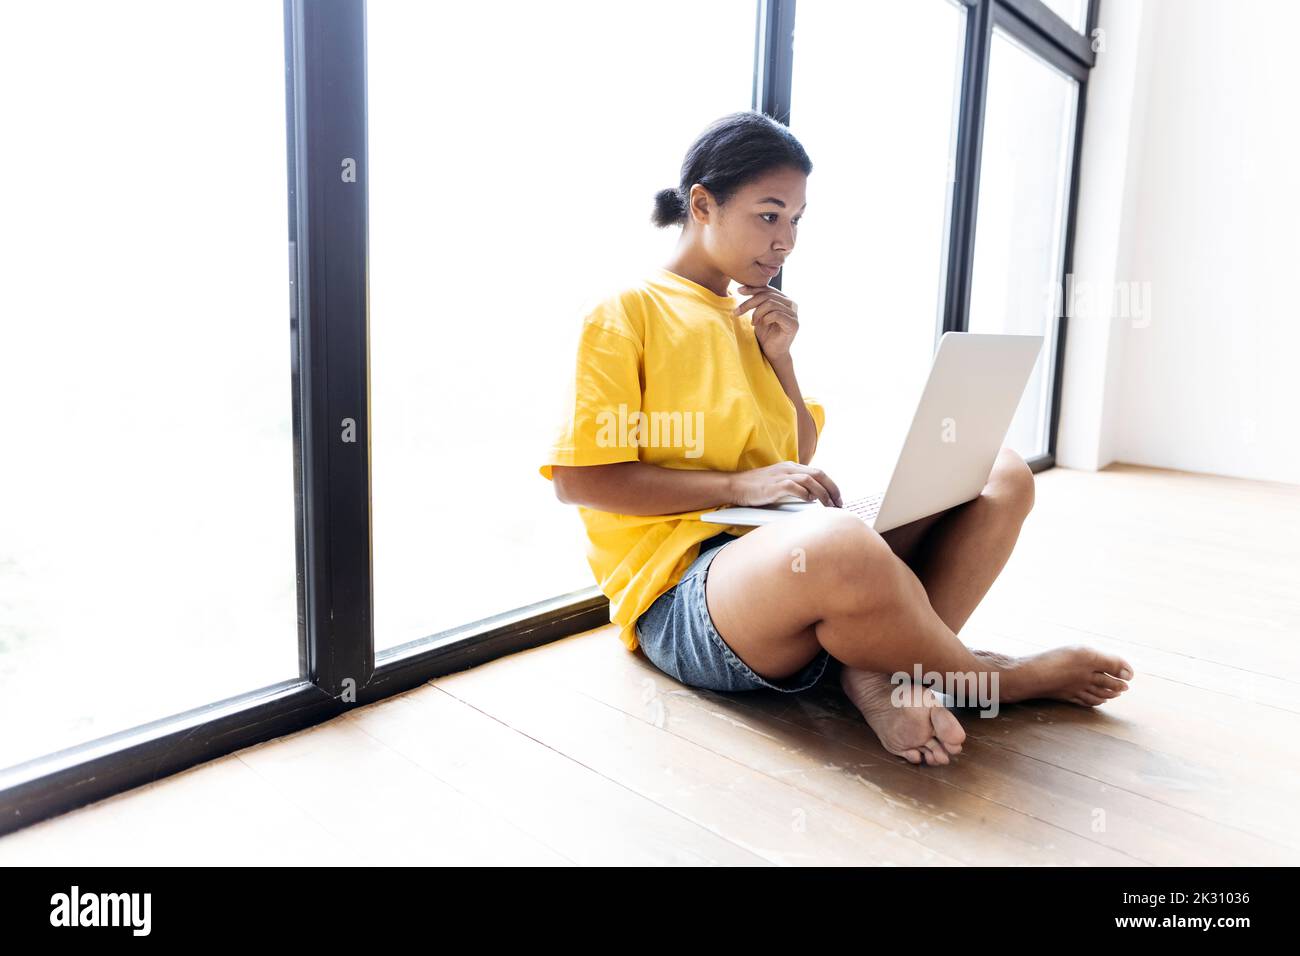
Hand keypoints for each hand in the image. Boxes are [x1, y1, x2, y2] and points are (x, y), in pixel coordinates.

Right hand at [728, 460, 842, 507]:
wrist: (735, 486)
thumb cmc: (756, 488)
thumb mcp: (778, 483)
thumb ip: (794, 486)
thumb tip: (812, 498)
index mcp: (791, 467)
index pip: (818, 473)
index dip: (831, 485)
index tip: (837, 499)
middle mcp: (789, 468)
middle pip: (819, 474)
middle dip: (833, 489)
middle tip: (839, 504)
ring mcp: (782, 476)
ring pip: (811, 480)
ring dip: (823, 494)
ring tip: (828, 506)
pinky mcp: (774, 485)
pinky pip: (795, 487)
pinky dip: (805, 494)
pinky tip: (809, 501)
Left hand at [733, 283, 798, 362]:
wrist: (772, 352)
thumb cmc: (765, 334)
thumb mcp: (758, 314)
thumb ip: (756, 301)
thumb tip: (742, 287)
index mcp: (784, 299)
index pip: (768, 289)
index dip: (753, 289)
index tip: (738, 291)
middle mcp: (792, 304)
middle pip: (767, 296)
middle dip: (750, 302)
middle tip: (738, 311)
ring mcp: (794, 314)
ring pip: (770, 304)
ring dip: (757, 313)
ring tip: (752, 323)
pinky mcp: (794, 324)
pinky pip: (776, 314)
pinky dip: (765, 318)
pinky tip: (761, 325)